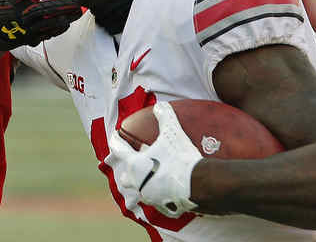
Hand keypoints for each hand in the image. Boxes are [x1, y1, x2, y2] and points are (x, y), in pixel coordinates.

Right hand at [0, 0, 81, 50]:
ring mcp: (27, 28)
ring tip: (79, 9)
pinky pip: (50, 33)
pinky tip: (69, 20)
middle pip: (48, 7)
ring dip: (67, 15)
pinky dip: (61, 28)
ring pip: (51, 22)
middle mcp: (21, 13)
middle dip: (66, 1)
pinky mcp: (31, 39)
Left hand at [105, 102, 202, 217]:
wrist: (201, 185)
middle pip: (125, 179)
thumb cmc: (181, 158)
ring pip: (141, 192)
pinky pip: (159, 202)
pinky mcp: (165, 209)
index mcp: (135, 166)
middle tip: (134, 162)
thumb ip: (165, 117)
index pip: (118, 150)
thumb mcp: (173, 133)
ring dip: (144, 184)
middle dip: (127, 171)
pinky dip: (161, 195)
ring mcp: (151, 198)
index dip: (115, 140)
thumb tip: (160, 106)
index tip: (114, 135)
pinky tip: (169, 189)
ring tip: (152, 176)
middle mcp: (139, 184)